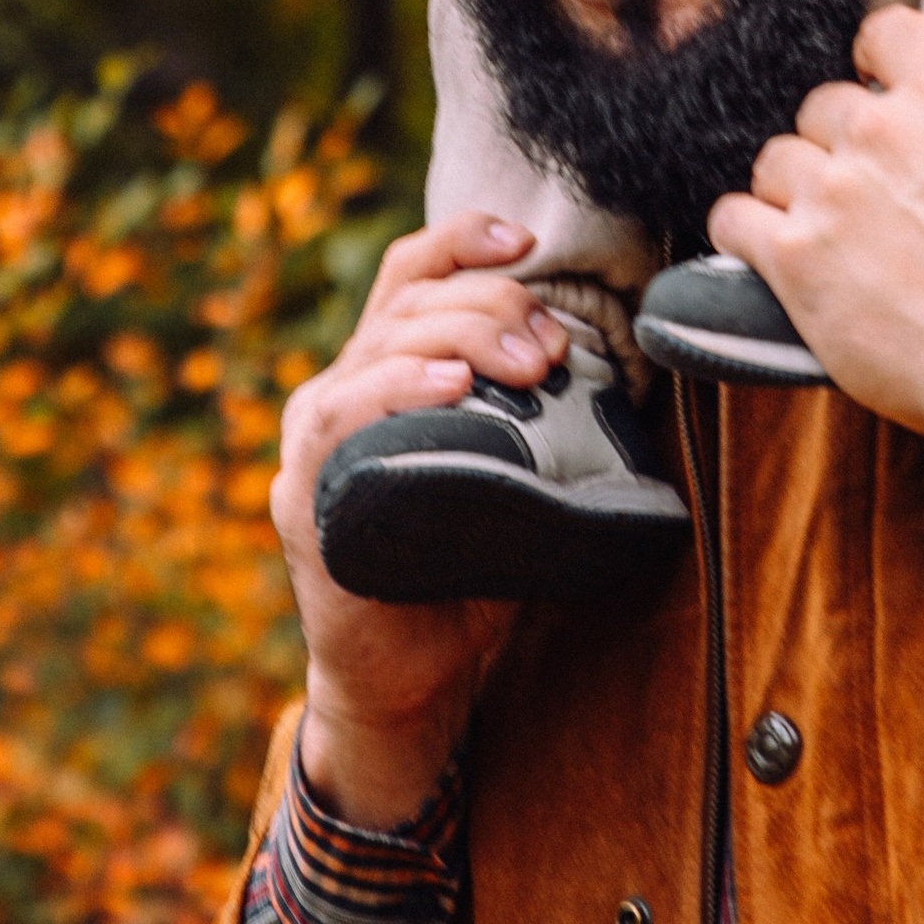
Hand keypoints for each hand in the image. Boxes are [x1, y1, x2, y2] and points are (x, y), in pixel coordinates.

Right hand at [268, 212, 568, 826]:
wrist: (409, 683)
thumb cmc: (462, 571)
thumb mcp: (504, 476)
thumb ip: (530, 418)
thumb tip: (619, 367)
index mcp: (381, 371)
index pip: (411, 274)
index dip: (464, 240)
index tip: (526, 240)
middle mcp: (338, 390)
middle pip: (412, 303)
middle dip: (492, 305)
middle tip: (557, 348)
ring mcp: (314, 441)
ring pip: (384, 345)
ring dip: (463, 337)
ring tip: (526, 361)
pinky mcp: (304, 494)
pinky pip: (345, 419)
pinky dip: (399, 390)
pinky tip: (449, 388)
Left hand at [711, 12, 923, 464]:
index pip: (882, 31)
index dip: (883, 60)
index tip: (891, 92)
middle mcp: (880, 130)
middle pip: (826, 105)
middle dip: (845, 143)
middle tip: (876, 191)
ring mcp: (832, 194)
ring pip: (777, 159)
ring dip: (796, 189)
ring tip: (830, 227)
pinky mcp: (795, 261)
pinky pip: (734, 218)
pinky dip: (747, 232)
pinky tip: (776, 251)